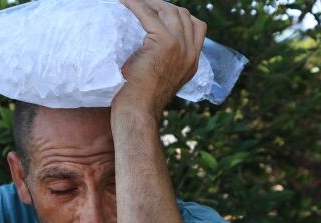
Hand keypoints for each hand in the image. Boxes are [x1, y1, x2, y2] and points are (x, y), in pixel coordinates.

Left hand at [113, 0, 206, 115]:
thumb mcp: (159, 79)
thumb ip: (164, 62)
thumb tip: (148, 46)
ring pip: (169, 11)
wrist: (138, 112)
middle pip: (182, 15)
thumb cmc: (140, 100)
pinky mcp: (166, 43)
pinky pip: (149, 15)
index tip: (159, 13)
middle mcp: (191, 52)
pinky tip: (124, 1)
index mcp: (193, 61)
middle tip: (142, 4)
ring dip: (149, 3)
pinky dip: (136, 5)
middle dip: (162, 5)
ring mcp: (181, 46)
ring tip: (132, 1)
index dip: (178, 16)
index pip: (196, 26)